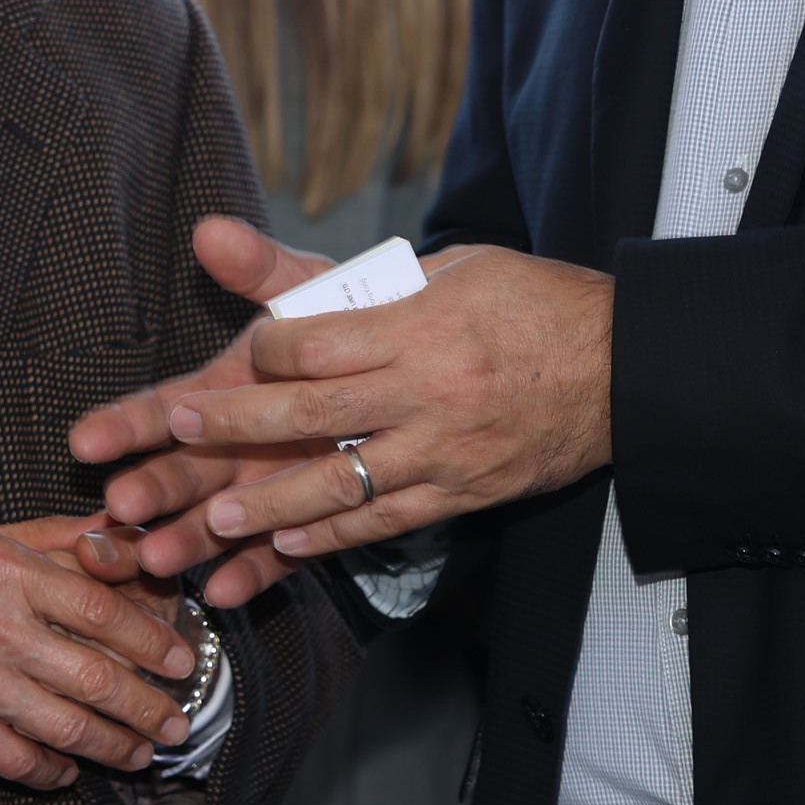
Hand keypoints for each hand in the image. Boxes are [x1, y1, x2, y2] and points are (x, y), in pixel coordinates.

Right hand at [0, 520, 201, 788]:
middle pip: (96, 677)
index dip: (151, 638)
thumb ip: (55, 537)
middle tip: (176, 719)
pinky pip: (21, 762)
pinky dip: (55, 772)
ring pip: (68, 728)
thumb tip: (118, 535)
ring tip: (142, 751)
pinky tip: (72, 771)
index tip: (179, 657)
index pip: (101, 609)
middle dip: (148, 706)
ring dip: (116, 747)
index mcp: (8, 573)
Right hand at [71, 215, 343, 600]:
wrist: (422, 366)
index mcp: (224, 390)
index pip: (164, 407)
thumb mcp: (307, 292)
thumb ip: (261, 269)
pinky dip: (252, 573)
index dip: (124, 423)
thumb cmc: (349, 324)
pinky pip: (277, 554)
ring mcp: (263, 487)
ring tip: (155, 562)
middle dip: (149, 488)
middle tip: (122, 507)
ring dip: (186, 540)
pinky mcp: (302, 523)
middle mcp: (234, 444)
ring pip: (215, 519)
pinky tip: (225, 593)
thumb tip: (212, 229)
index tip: (85, 440)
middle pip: (181, 469)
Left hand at [164, 246, 613, 601]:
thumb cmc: (533, 304)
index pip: (315, 343)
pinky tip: (288, 545)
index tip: (239, 357)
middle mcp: (426, 392)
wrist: (624, 367)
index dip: (264, 353)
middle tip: (180, 430)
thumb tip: (262, 259)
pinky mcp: (464, 492)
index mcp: (420, 326)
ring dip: (273, 504)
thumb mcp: (452, 266)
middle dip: (237, 426)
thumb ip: (358, 275)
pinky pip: (387, 521)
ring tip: (218, 518)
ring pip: (342, 484)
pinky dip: (334, 537)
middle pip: (310, 413)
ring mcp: (444, 450)